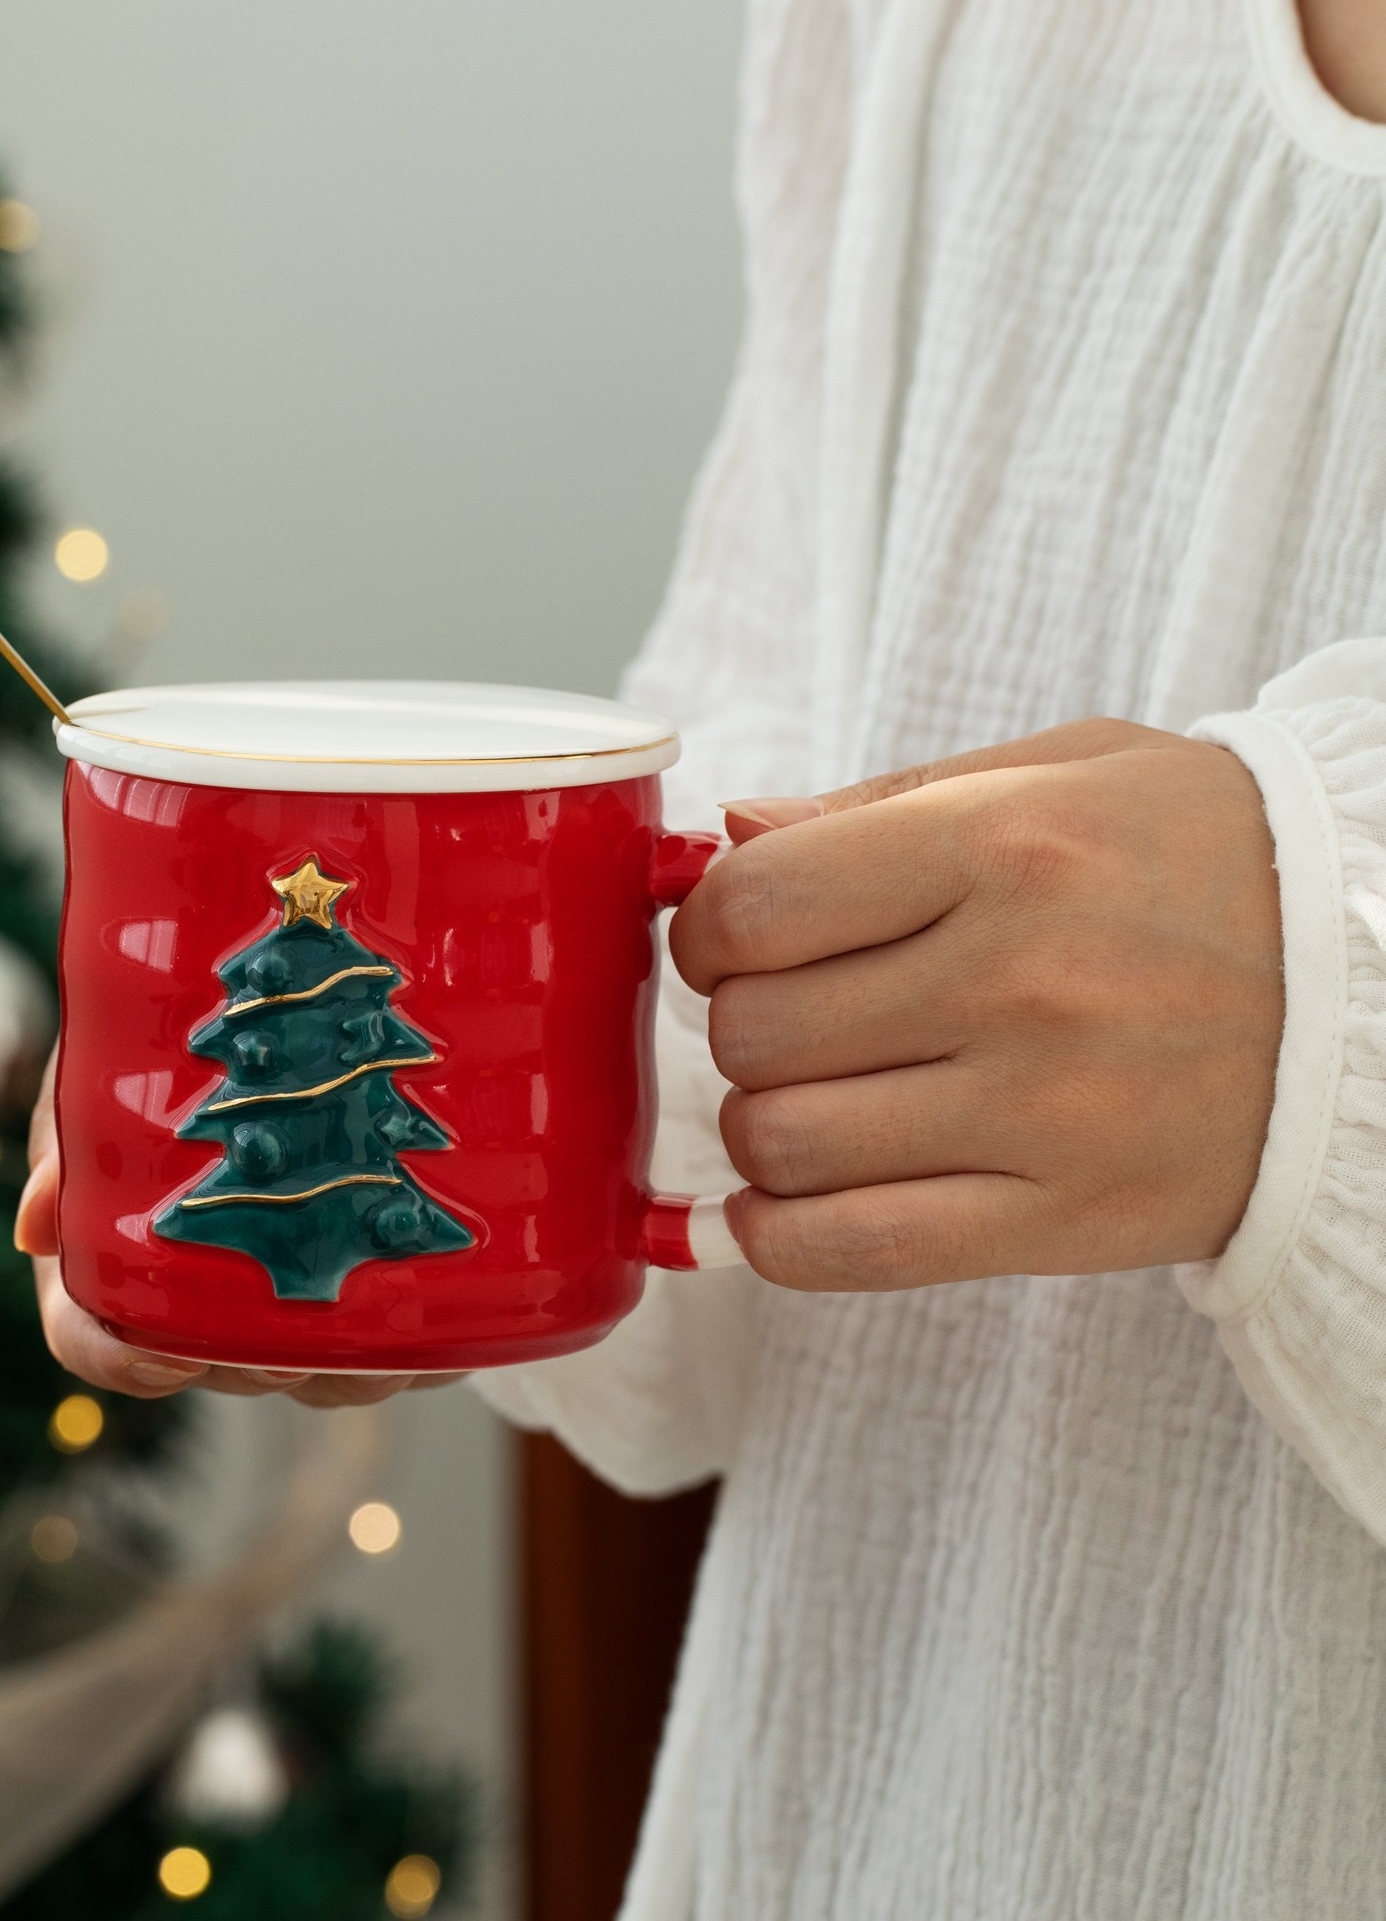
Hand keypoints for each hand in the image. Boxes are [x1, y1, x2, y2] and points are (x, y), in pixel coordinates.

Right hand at [14, 1052, 462, 1405]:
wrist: (279, 1010)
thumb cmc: (169, 1052)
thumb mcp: (107, 1073)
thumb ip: (68, 1134)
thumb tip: (35, 1223)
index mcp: (120, 1252)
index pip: (94, 1338)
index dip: (120, 1360)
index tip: (163, 1359)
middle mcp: (203, 1298)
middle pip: (218, 1368)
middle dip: (256, 1366)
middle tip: (294, 1339)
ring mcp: (291, 1306)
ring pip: (315, 1376)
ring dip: (347, 1368)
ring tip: (382, 1332)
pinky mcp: (378, 1299)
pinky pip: (402, 1347)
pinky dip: (425, 1346)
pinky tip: (448, 1322)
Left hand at [670, 719, 1283, 1290]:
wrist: (1379, 990)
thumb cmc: (1199, 858)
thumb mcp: (1061, 773)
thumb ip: (881, 803)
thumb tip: (730, 834)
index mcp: (1008, 846)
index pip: (756, 906)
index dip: (707, 927)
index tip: (731, 937)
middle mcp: (1021, 980)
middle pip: (754, 1031)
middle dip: (739, 1022)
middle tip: (791, 1010)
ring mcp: (1047, 1112)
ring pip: (782, 1144)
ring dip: (762, 1125)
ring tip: (817, 1093)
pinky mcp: (1068, 1219)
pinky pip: (854, 1251)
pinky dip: (780, 1237)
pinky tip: (783, 1201)